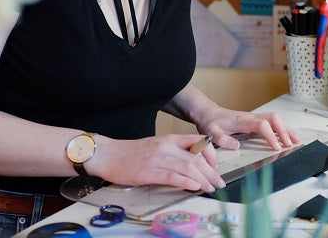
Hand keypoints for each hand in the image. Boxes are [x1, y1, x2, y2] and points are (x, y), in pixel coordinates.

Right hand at [90, 134, 224, 192]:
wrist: (109, 155)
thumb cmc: (131, 153)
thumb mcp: (157, 147)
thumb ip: (175, 153)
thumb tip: (193, 166)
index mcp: (170, 139)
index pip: (199, 142)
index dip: (212, 154)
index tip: (216, 166)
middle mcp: (166, 147)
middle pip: (197, 158)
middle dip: (211, 172)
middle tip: (218, 182)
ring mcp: (158, 159)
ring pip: (188, 167)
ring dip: (203, 179)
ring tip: (210, 188)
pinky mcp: (149, 171)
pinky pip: (173, 176)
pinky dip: (187, 182)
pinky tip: (194, 187)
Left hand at [193, 107, 299, 150]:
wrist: (208, 113)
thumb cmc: (211, 122)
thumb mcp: (211, 132)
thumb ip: (222, 140)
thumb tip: (236, 146)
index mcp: (242, 120)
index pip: (262, 124)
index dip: (271, 135)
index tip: (276, 147)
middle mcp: (251, 117)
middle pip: (274, 118)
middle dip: (284, 130)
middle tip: (290, 144)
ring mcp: (255, 118)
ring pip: (276, 119)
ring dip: (286, 129)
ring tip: (295, 141)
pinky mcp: (256, 121)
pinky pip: (273, 122)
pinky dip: (283, 128)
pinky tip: (288, 136)